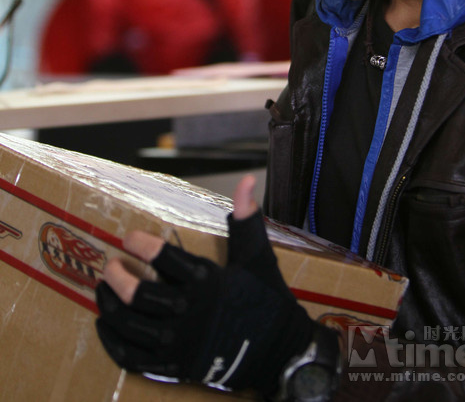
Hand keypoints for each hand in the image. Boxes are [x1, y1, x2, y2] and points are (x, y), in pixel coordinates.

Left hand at [95, 175, 315, 394]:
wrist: (279, 352)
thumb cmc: (266, 301)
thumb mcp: (257, 256)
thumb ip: (246, 219)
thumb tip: (246, 180)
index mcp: (206, 282)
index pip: (165, 257)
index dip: (142, 244)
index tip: (130, 238)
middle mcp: (189, 313)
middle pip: (138, 294)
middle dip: (118, 276)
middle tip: (112, 264)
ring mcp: (179, 343)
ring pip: (129, 325)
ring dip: (109, 305)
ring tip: (103, 289)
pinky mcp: (174, 367)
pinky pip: (132, 357)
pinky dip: (112, 341)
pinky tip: (105, 325)